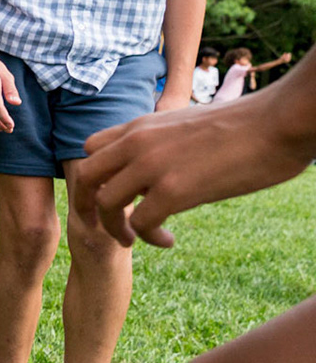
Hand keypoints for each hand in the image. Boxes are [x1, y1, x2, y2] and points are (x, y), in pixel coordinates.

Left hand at [74, 90, 315, 247]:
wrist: (278, 122)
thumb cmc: (245, 124)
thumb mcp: (187, 123)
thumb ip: (163, 141)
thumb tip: (161, 164)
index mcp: (141, 125)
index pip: (91, 149)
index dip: (95, 177)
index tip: (113, 195)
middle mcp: (137, 142)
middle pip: (84, 178)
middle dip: (87, 207)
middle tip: (107, 227)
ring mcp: (152, 165)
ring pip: (104, 204)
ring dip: (116, 229)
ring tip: (136, 239)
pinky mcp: (174, 190)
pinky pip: (140, 223)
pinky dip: (149, 237)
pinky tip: (168, 240)